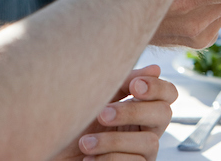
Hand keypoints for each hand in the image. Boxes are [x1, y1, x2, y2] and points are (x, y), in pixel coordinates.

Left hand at [52, 65, 175, 160]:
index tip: (134, 87)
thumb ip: (124, 84)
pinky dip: (109, 159)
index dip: (158, 87)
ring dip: (112, 141)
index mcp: (141, 109)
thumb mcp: (97, 99)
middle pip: (164, 114)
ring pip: (149, 142)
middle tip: (101, 114)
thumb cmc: (73, 126)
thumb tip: (156, 68)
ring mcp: (143, 154)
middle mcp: (147, 130)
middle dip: (132, 112)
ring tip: (85, 144)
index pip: (168, 94)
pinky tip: (89, 159)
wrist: (52, 154)